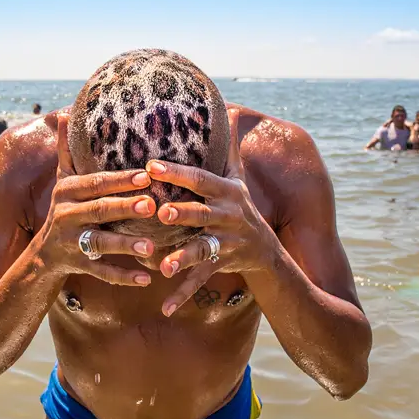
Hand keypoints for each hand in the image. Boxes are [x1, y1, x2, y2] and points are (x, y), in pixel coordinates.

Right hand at [33, 114, 157, 285]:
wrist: (39, 258)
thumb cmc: (62, 212)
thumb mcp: (62, 182)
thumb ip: (66, 151)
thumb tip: (65, 114)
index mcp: (67, 191)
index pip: (97, 182)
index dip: (121, 179)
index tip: (147, 174)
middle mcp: (65, 215)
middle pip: (99, 209)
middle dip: (125, 207)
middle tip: (152, 205)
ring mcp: (70, 243)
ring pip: (100, 243)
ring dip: (126, 245)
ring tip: (151, 247)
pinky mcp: (76, 266)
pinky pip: (102, 272)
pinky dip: (123, 277)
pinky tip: (146, 279)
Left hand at [145, 109, 275, 315]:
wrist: (268, 254)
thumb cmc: (244, 210)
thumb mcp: (238, 180)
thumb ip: (228, 150)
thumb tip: (229, 110)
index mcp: (227, 192)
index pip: (200, 178)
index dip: (176, 171)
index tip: (150, 165)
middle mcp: (230, 216)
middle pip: (203, 213)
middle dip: (183, 212)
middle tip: (160, 212)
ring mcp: (229, 243)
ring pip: (204, 249)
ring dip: (184, 256)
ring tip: (165, 265)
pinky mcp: (225, 265)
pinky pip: (201, 280)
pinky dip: (183, 295)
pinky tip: (165, 307)